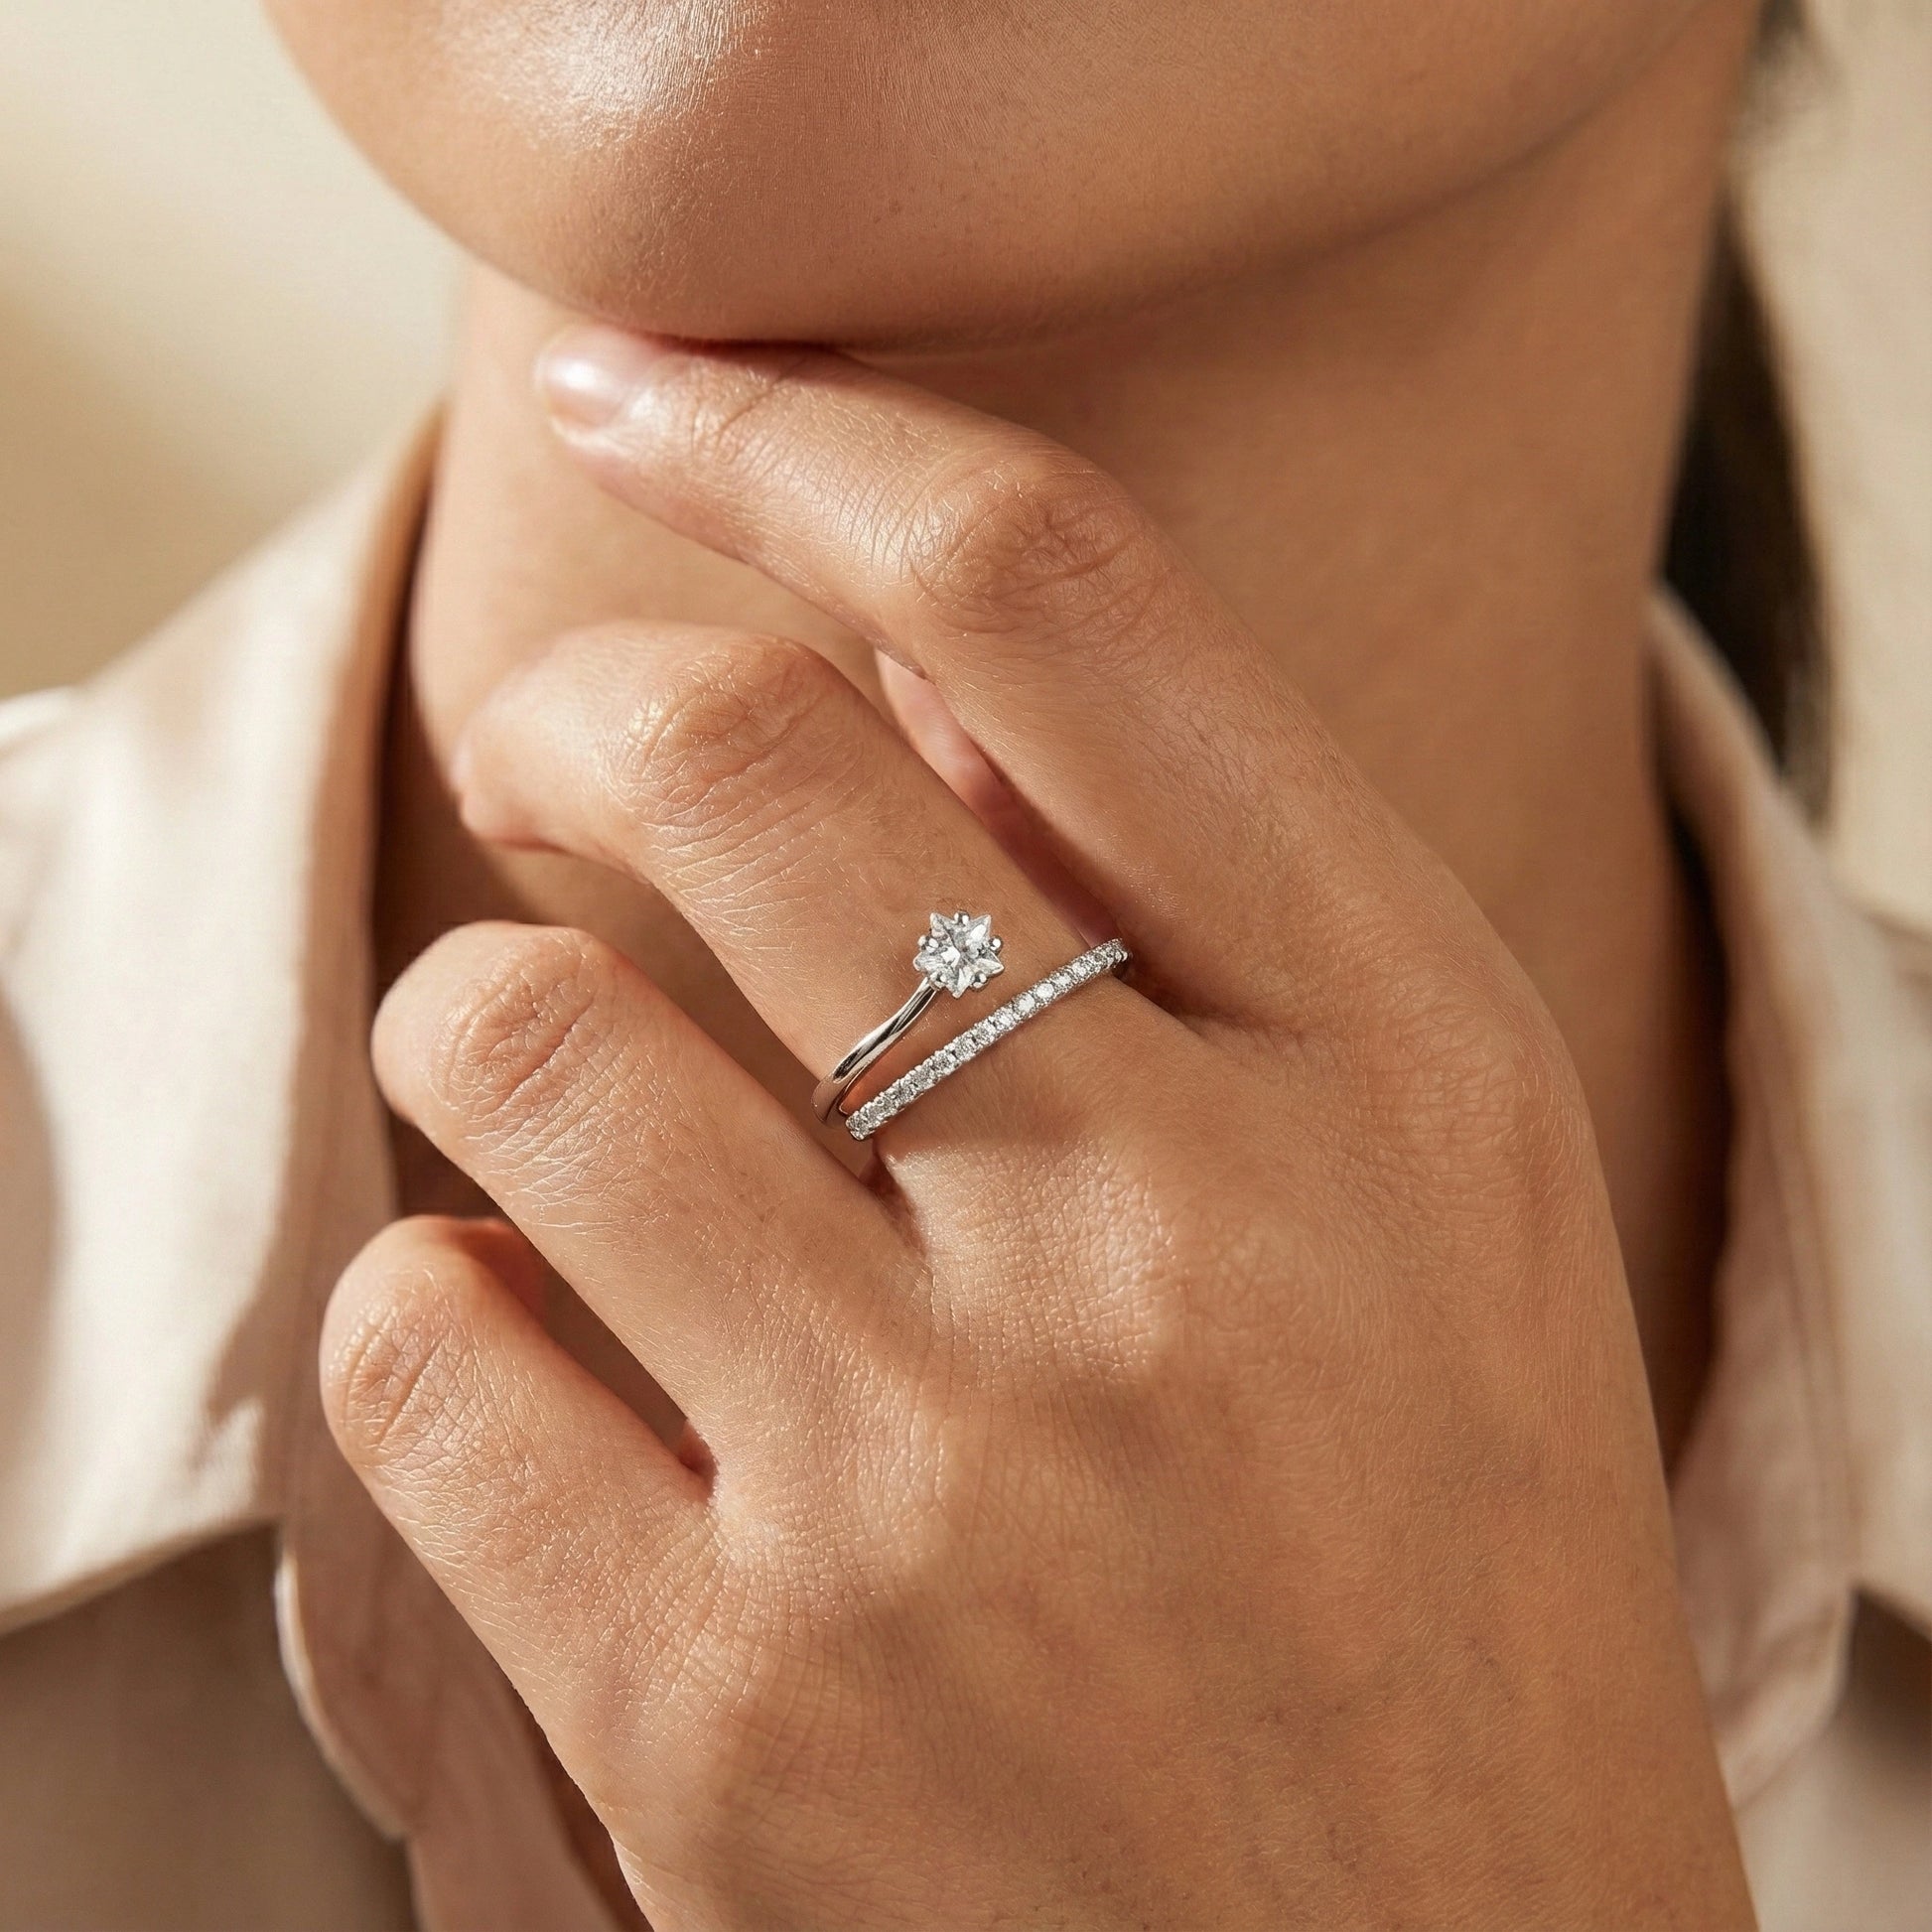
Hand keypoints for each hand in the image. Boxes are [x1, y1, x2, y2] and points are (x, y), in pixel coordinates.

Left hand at [325, 332, 1752, 1928]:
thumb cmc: (1431, 1586)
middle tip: (560, 757)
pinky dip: (448, 1312)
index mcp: (1410, 1075)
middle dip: (576, 706)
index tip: (663, 387)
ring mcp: (938, 1490)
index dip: (815, 435)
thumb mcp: (1431, 1210)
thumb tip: (904, 637)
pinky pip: (425, 1343)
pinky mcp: (721, 1718)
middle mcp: (1184, 1244)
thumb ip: (1196, 900)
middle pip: (728, 757)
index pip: (1065, 596)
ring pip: (508, 1041)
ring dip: (489, 1032)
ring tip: (573, 1124)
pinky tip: (568, 1379)